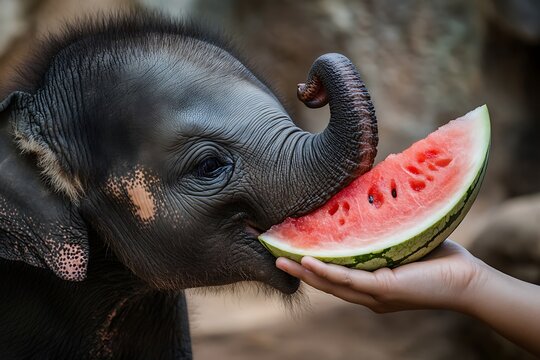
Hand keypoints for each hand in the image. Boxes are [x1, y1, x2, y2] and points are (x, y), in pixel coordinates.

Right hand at [276, 240, 483, 312]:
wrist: (466, 280)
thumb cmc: (437, 259)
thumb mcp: (399, 239)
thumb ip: (379, 227)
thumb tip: (367, 192)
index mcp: (366, 280)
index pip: (331, 270)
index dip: (305, 260)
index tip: (284, 245)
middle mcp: (364, 291)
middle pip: (322, 279)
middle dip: (295, 267)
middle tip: (271, 253)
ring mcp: (372, 294)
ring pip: (329, 282)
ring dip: (302, 271)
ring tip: (278, 258)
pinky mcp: (383, 290)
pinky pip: (348, 281)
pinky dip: (325, 272)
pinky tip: (307, 262)